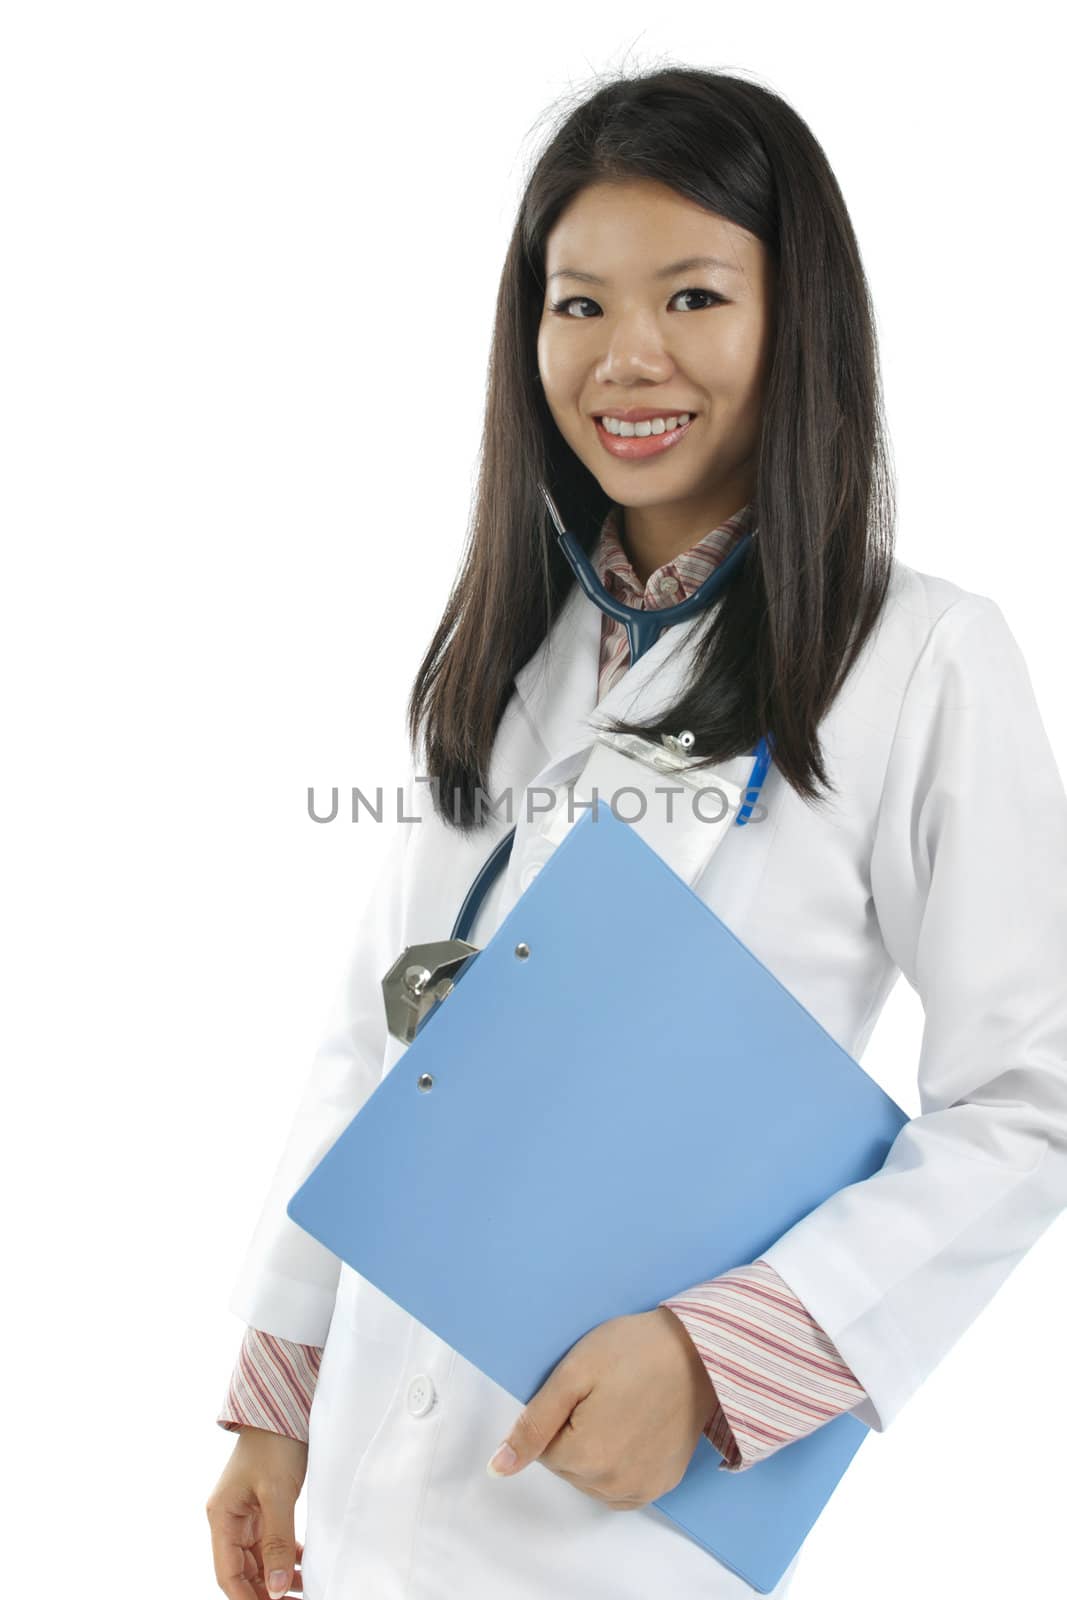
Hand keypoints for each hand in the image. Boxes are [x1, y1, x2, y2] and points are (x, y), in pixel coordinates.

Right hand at [206, 1427, 308, 1596]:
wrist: (286, 1407)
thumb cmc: (275, 1443)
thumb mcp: (277, 1493)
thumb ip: (276, 1542)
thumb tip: (273, 1589)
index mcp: (222, 1517)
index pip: (228, 1574)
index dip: (247, 1599)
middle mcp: (230, 1518)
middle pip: (243, 1571)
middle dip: (265, 1593)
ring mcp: (247, 1513)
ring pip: (259, 1559)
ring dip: (278, 1578)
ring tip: (304, 1592)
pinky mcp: (265, 1506)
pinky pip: (272, 1542)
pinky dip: (287, 1557)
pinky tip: (305, 1567)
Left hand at [485, 1308, 717, 1510]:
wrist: (699, 1352)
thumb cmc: (633, 1351)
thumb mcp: (573, 1374)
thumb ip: (532, 1424)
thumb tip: (497, 1467)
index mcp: (585, 1457)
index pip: (544, 1449)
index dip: (559, 1415)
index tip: (585, 1390)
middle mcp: (613, 1484)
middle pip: (567, 1467)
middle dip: (576, 1433)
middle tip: (605, 1394)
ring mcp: (641, 1488)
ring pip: (592, 1479)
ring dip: (597, 1451)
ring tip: (622, 1408)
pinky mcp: (662, 1484)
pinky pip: (621, 1489)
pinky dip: (618, 1466)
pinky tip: (633, 1431)